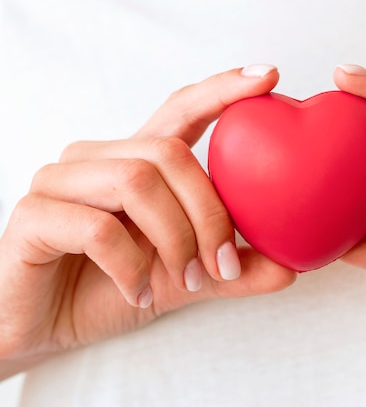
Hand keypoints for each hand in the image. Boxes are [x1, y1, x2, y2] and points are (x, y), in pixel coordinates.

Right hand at [0, 66, 295, 378]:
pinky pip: (97, 227)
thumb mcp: (183, 280)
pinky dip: (131, 266)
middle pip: (170, 155)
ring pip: (137, 182)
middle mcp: (97, 160)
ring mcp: (60, 182)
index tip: (268, 77)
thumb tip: (291, 269)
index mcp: (136, 164)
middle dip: (210, 214)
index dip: (222, 91)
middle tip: (222, 265)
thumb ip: (232, 272)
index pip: (181, 111)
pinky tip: (137, 292)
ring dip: (176, 240)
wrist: (42, 329)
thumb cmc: (111, 291)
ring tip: (187, 281)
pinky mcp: (34, 216)